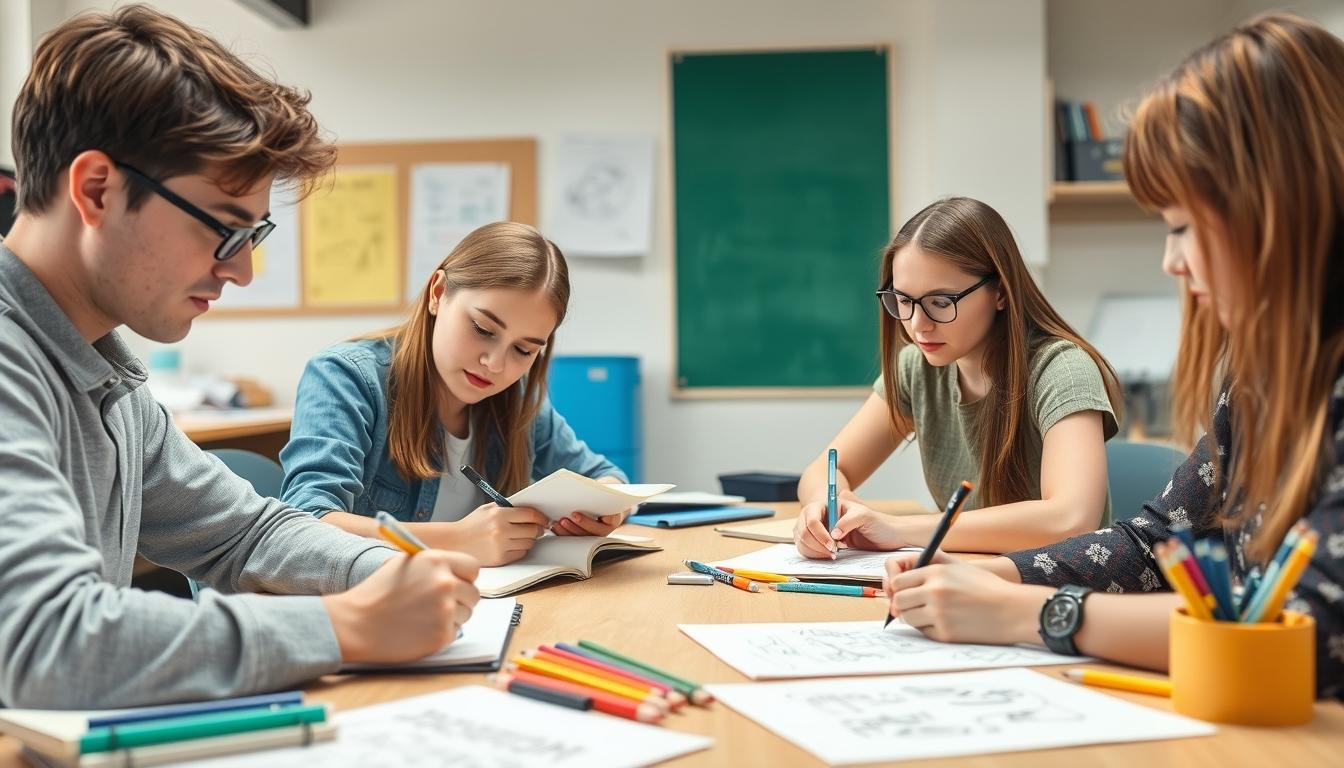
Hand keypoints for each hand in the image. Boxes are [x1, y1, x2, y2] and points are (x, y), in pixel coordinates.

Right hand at [323, 550, 480, 663]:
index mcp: (436, 561)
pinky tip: (419, 630)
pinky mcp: (442, 634)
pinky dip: (441, 633)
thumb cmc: (376, 594)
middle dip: (460, 599)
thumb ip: (433, 565)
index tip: (459, 583)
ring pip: (466, 614)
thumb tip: (456, 571)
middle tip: (440, 605)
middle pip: (473, 593)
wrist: (355, 624)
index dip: (465, 576)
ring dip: (452, 617)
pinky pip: (455, 632)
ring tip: (423, 617)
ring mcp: (445, 610)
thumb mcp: (404, 564)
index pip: (473, 567)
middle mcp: (445, 583)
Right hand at [449, 503, 549, 565]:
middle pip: (532, 530)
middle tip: (536, 529)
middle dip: (537, 529)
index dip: (541, 517)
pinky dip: (520, 550)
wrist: (454, 542)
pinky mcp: (500, 559)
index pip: (530, 514)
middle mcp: (501, 530)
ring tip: (521, 536)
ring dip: (529, 540)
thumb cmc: (471, 524)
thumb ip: (508, 508)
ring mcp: (500, 546)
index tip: (544, 519)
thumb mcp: (488, 509)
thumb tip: (531, 511)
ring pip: (529, 543)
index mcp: (499, 514)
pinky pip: (520, 554)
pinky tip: (512, 545)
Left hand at [552, 475, 629, 536]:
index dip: (608, 519)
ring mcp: (592, 534)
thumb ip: (601, 491)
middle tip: (573, 515)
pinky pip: (572, 537)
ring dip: (570, 530)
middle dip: (583, 524)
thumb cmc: (602, 496)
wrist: (600, 502)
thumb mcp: (605, 492)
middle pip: (595, 531)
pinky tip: (555, 526)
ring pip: (582, 536)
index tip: (602, 516)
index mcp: (614, 517)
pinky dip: (563, 533)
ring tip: (561, 522)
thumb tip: (591, 486)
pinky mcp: (581, 536)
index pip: (613, 519)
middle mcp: (605, 529)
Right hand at [794, 496, 905, 558]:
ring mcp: (819, 530)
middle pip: (803, 529)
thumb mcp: (864, 517)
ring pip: (802, 540)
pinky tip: (827, 556)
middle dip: (815, 543)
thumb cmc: (878, 523)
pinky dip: (814, 555)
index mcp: (829, 505)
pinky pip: (807, 548)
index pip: (811, 517)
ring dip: (814, 551)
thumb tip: (832, 534)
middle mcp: (821, 516)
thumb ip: (847, 522)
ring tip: (832, 555)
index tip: (832, 544)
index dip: (818, 532)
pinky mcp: (821, 542)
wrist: (889, 536)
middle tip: (832, 552)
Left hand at [883, 550, 1032, 644]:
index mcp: (936, 572)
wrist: (1013, 610)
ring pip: (907, 618)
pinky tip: (946, 623)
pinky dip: (929, 629)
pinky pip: (924, 632)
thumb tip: (898, 580)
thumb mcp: (958, 567)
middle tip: (911, 606)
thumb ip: (928, 567)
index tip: (901, 592)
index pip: (898, 580)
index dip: (897, 587)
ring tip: (930, 614)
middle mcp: (934, 592)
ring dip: (913, 618)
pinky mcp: (945, 633)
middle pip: (898, 601)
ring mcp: (939, 614)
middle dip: (901, 604)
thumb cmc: (986, 587)